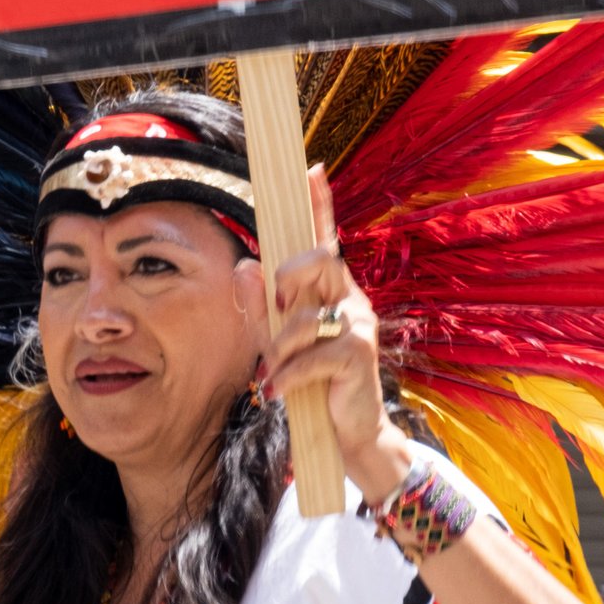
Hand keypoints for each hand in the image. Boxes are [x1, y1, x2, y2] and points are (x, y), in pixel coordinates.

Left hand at [259, 165, 403, 496]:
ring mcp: (358, 325)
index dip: (318, 203)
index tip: (311, 168)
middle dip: (287, 281)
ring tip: (275, 374)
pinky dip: (288, 375)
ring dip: (280, 347)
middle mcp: (350, 299)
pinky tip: (279, 392)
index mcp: (330, 290)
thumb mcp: (279, 344)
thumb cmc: (313, 384)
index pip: (324, 238)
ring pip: (307, 315)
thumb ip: (262, 309)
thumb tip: (245, 266)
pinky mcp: (358, 355)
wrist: (347, 436)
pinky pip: (312, 354)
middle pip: (318, 261)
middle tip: (276, 310)